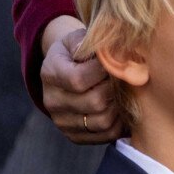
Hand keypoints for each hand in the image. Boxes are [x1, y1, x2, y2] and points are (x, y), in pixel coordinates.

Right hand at [40, 16, 122, 142]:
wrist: (65, 69)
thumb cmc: (77, 50)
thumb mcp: (78, 38)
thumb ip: (90, 41)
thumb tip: (108, 52)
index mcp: (50, 73)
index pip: (79, 79)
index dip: (103, 71)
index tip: (113, 63)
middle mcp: (52, 101)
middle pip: (94, 102)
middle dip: (115, 89)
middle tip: (123, 78)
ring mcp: (62, 121)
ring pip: (102, 121)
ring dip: (120, 106)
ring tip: (123, 92)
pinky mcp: (74, 136)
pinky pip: (106, 135)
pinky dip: (120, 123)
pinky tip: (122, 108)